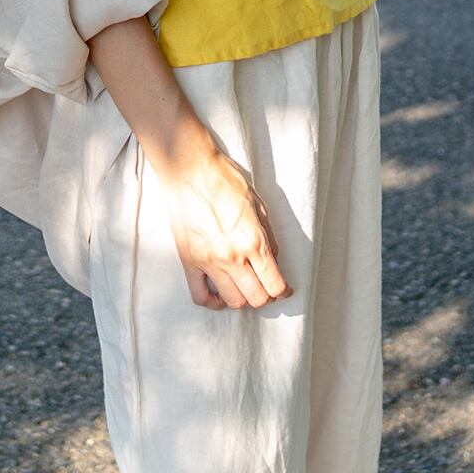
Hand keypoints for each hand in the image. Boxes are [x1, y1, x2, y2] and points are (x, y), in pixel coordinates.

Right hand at [150, 131, 291, 310]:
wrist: (190, 169)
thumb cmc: (225, 180)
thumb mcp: (259, 204)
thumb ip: (268, 236)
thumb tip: (273, 260)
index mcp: (254, 241)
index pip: (275, 284)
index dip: (283, 291)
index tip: (284, 289)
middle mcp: (233, 257)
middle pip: (256, 298)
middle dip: (266, 296)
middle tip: (265, 286)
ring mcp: (209, 262)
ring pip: (232, 301)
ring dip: (243, 298)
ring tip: (244, 287)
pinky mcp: (189, 261)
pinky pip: (200, 297)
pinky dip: (213, 302)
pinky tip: (220, 295)